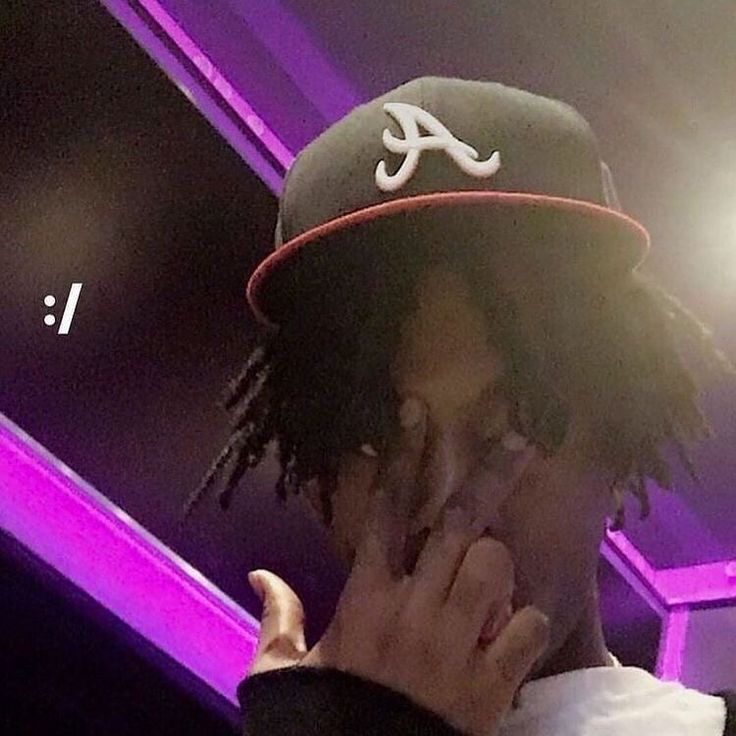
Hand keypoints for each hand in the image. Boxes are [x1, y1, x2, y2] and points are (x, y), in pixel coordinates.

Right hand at [246, 398, 548, 735]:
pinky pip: (529, 626)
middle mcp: (413, 608)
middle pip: (457, 524)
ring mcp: (455, 644)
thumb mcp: (282, 672)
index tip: (418, 415)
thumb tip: (257, 575)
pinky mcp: (491, 683)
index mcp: (365, 598)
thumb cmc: (325, 720)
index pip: (383, 510)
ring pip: (494, 565)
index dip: (402, 458)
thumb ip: (276, 617)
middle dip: (490, 475)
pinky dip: (525, 625)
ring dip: (497, 567)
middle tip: (518, 440)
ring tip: (486, 583)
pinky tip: (508, 638)